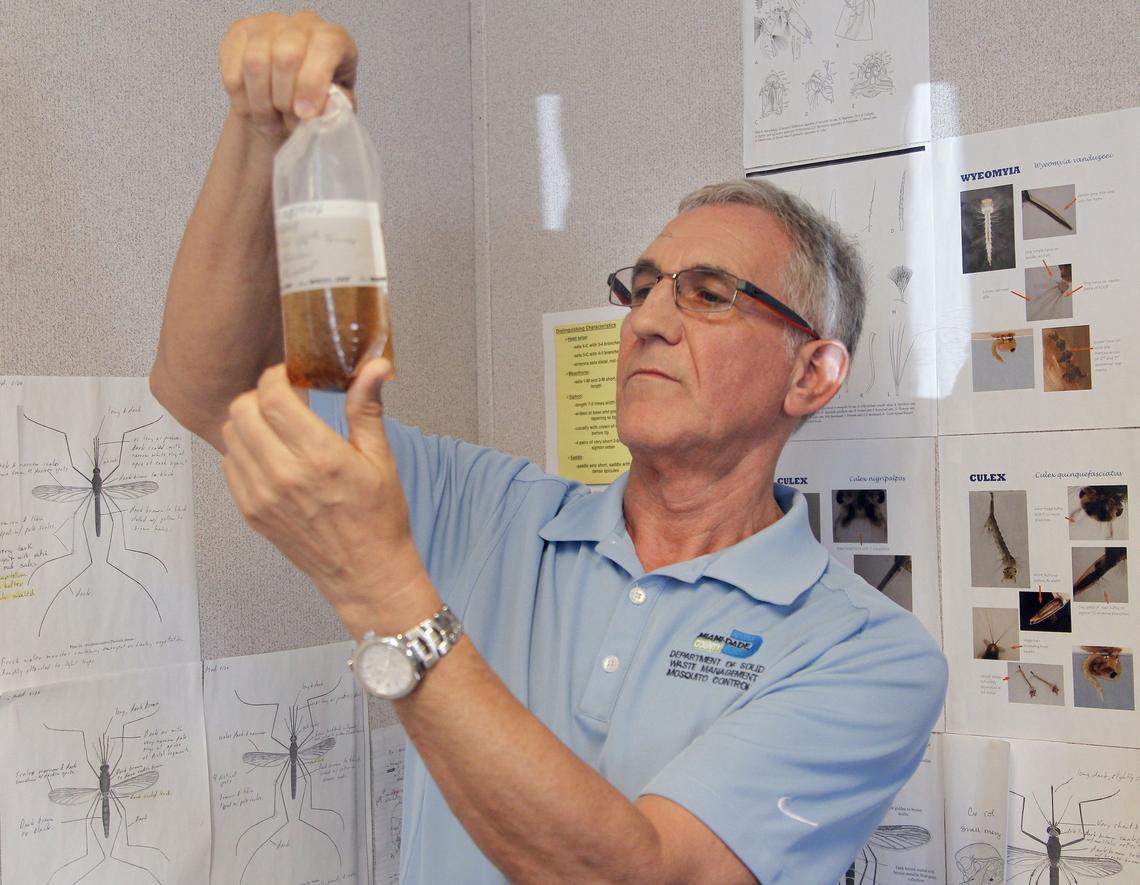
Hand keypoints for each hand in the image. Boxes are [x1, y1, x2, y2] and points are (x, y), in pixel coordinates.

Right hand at [219, 11, 357, 141]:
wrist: (288, 100)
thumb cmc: (317, 102)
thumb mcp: (336, 108)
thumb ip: (334, 108)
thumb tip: (322, 109)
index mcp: (334, 38)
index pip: (326, 46)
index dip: (313, 83)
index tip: (305, 115)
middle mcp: (301, 24)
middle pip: (286, 56)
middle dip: (285, 100)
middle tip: (288, 123)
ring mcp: (267, 25)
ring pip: (254, 63)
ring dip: (261, 105)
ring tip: (270, 125)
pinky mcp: (238, 35)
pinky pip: (233, 73)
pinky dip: (242, 102)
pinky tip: (254, 112)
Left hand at [221, 360, 434, 635]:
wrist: (366, 573)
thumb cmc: (379, 518)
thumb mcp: (380, 458)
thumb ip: (366, 407)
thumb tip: (376, 365)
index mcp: (320, 457)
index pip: (273, 398)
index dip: (277, 377)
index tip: (290, 376)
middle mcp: (284, 476)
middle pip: (242, 410)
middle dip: (260, 396)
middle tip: (283, 400)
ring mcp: (261, 496)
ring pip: (230, 435)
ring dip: (249, 421)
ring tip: (276, 427)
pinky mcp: (250, 512)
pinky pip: (229, 465)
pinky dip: (243, 450)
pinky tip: (270, 454)